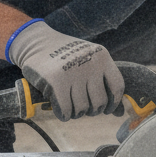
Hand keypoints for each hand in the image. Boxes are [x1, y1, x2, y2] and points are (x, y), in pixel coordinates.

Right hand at [6, 21, 124, 120]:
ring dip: (76, 113)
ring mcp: (73, 73)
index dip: (114, 102)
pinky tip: (62, 112)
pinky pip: (65, 109)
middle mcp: (90, 64)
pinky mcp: (57, 81)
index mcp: (102, 57)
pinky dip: (64, 115)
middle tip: (84, 108)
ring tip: (71, 107)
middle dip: (92, 110)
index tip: (106, 109)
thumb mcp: (88, 58)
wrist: (36, 41)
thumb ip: (102, 79)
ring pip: (82, 108)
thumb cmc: (66, 56)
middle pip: (99, 102)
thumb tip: (119, 112)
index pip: (117, 86)